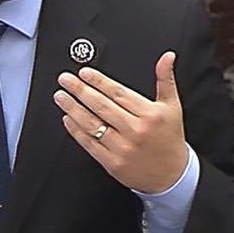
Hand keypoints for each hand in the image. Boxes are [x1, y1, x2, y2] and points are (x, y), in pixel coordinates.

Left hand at [53, 51, 187, 193]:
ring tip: (61, 96)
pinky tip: (68, 119)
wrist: (172, 175)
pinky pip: (90, 144)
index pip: (118, 93)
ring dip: (73, 108)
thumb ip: (165, 79)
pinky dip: (77, 131)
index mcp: (149, 115)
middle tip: (65, 79)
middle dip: (80, 90)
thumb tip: (167, 57)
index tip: (84, 72)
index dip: (99, 81)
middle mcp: (135, 131)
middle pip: (102, 106)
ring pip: (93, 124)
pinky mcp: (113, 163)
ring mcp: (123, 148)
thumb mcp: (172, 106)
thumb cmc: (169, 139)